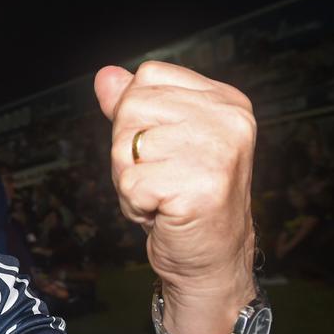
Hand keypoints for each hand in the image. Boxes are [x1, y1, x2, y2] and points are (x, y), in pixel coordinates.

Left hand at [94, 62, 256, 328]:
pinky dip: (134, 203)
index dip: (136, 115)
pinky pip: (128, 181)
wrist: (211, 258)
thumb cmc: (183, 196)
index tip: (162, 147)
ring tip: (162, 195)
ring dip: (129, 178)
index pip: (148, 77)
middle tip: (160, 176)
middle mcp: (228, 120)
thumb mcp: (159, 140)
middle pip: (131, 108)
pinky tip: (162, 212)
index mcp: (225, 101)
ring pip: (124, 145)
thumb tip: (105, 75)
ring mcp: (217, 152)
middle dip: (127, 149)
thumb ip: (134, 105)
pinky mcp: (199, 186)